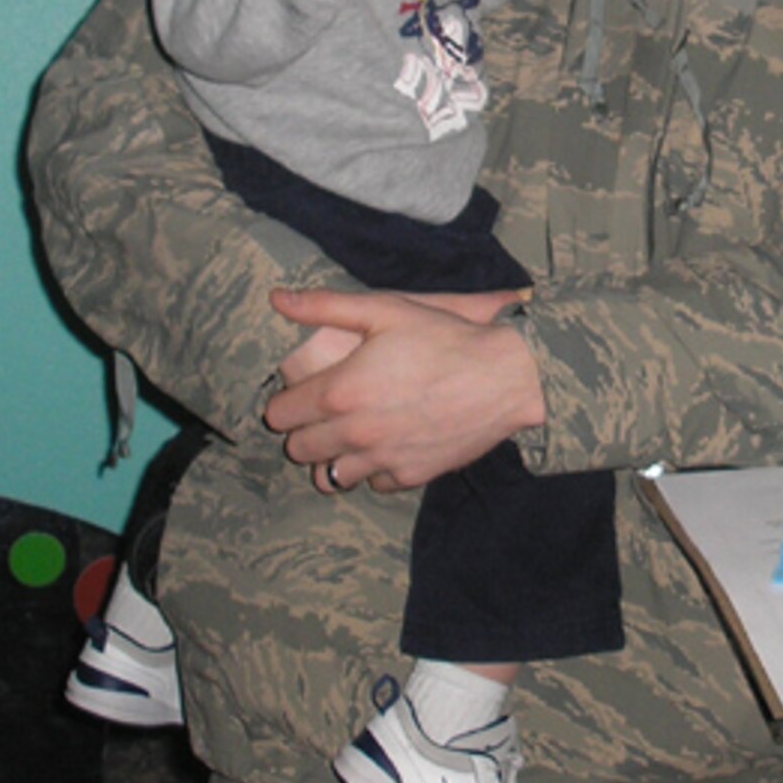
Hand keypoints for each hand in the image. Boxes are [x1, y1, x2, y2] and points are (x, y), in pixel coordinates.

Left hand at [265, 286, 544, 492]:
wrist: (505, 377)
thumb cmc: (445, 338)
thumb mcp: (386, 310)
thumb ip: (326, 306)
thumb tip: (277, 299)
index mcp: (339, 392)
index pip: (280, 414)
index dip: (286, 401)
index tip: (303, 392)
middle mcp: (353, 433)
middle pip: (298, 450)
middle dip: (305, 431)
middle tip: (327, 412)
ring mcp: (381, 460)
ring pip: (330, 477)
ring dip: (333, 456)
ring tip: (352, 434)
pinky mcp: (409, 475)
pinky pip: (372, 483)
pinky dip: (373, 467)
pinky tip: (388, 444)